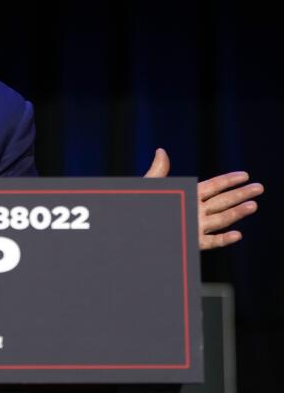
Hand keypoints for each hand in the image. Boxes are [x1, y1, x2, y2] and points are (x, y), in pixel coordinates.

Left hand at [144, 148, 262, 249]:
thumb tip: (161, 151)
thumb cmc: (139, 206)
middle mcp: (194, 211)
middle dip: (240, 195)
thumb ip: (158, 171)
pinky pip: (210, 242)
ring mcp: (194, 226)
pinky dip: (223, 239)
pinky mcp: (191, 242)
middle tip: (259, 188)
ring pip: (220, 220)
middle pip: (222, 202)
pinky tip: (237, 234)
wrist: (134, 228)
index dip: (228, 181)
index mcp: (187, 196)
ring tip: (253, 205)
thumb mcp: (150, 187)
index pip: (212, 187)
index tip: (245, 175)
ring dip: (237, 213)